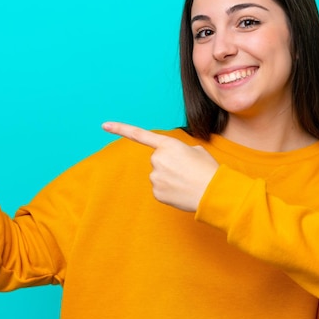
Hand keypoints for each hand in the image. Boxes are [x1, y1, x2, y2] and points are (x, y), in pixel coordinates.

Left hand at [102, 121, 218, 211]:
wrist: (214, 192)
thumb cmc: (208, 169)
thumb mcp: (196, 151)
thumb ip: (178, 151)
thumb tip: (173, 161)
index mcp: (168, 145)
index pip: (139, 135)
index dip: (120, 129)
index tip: (104, 125)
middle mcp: (157, 159)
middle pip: (156, 160)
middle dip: (168, 164)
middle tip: (186, 170)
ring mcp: (155, 177)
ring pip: (158, 175)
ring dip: (169, 178)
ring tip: (186, 181)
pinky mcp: (156, 192)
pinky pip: (160, 189)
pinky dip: (169, 190)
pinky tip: (181, 191)